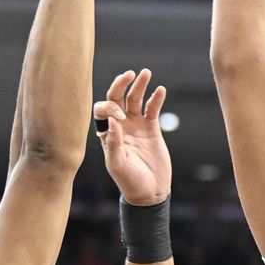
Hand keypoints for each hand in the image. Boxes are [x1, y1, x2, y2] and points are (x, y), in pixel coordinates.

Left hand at [94, 69, 171, 205]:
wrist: (149, 191)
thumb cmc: (129, 181)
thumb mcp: (117, 164)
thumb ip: (114, 143)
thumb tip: (111, 119)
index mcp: (107, 133)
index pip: (103, 109)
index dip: (110, 107)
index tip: (122, 117)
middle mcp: (120, 125)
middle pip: (118, 98)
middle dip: (121, 84)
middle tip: (129, 74)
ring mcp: (136, 125)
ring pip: (136, 99)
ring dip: (140, 85)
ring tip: (146, 73)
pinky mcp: (152, 127)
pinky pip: (153, 108)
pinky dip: (157, 99)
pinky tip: (160, 90)